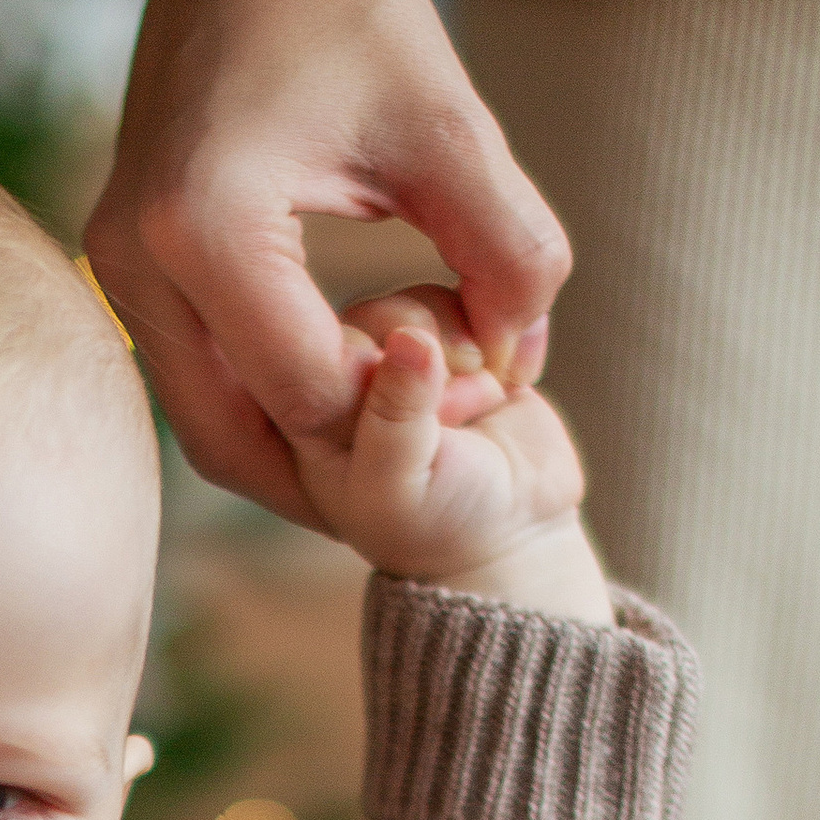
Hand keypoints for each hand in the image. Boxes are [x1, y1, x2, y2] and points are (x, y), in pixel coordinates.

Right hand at [84, 0, 570, 518]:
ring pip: (204, 425)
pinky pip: (194, 377)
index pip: (309, 393)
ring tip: (394, 440)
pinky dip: (265, 405)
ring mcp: (114, 267)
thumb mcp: (455, 128)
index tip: (484, 382)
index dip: (407, 412)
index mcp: (203, 229)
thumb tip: (525, 363)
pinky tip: (345, 387)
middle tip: (431, 477)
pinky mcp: (122, 260)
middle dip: (334, 476)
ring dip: (296, 451)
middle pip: (231, 445)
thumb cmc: (350, 4)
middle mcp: (134, 263)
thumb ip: (511, 252)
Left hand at [283, 288, 611, 619]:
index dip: (377, 377)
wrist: (513, 527)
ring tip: (481, 403)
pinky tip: (508, 383)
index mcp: (306, 411)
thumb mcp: (398, 490)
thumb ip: (394, 421)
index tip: (418, 426)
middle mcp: (346, 372)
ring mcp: (401, 348)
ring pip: (426, 304)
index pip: (320, 352)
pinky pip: (481, 292)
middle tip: (453, 418)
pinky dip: (506, 334)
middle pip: (378, 317)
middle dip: (430, 360)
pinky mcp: (458, 330)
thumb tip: (410, 338)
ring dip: (467, 348)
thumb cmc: (435, 525)